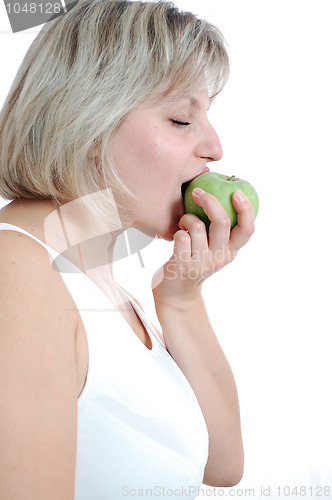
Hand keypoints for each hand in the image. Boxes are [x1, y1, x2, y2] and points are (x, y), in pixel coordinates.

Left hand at [151, 188, 254, 304]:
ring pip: (197, 226)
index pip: (247, 230)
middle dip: (209, 201)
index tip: (235, 193)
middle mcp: (220, 257)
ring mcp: (202, 263)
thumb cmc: (194, 260)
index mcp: (231, 251)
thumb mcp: (213, 249)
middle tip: (198, 192)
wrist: (176, 292)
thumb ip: (219, 230)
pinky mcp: (184, 265)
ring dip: (187, 218)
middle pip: (222, 222)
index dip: (245, 209)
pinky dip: (177, 231)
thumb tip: (222, 191)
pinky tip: (177, 236)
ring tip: (184, 224)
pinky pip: (180, 236)